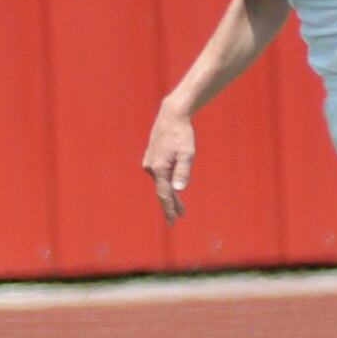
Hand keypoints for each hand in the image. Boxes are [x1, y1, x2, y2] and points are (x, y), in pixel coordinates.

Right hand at [142, 100, 196, 226]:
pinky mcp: (151, 158)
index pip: (165, 194)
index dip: (170, 209)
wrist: (171, 115)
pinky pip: (159, 175)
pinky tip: (171, 186)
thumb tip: (179, 189)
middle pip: (162, 191)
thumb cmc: (182, 133)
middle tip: (179, 217)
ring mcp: (149, 163)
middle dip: (171, 205)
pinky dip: (165, 183)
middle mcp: (151, 167)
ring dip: (169, 194)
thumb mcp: (187, 152)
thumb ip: (183, 171)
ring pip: (160, 183)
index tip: (173, 222)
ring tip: (179, 206)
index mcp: (159, 168)